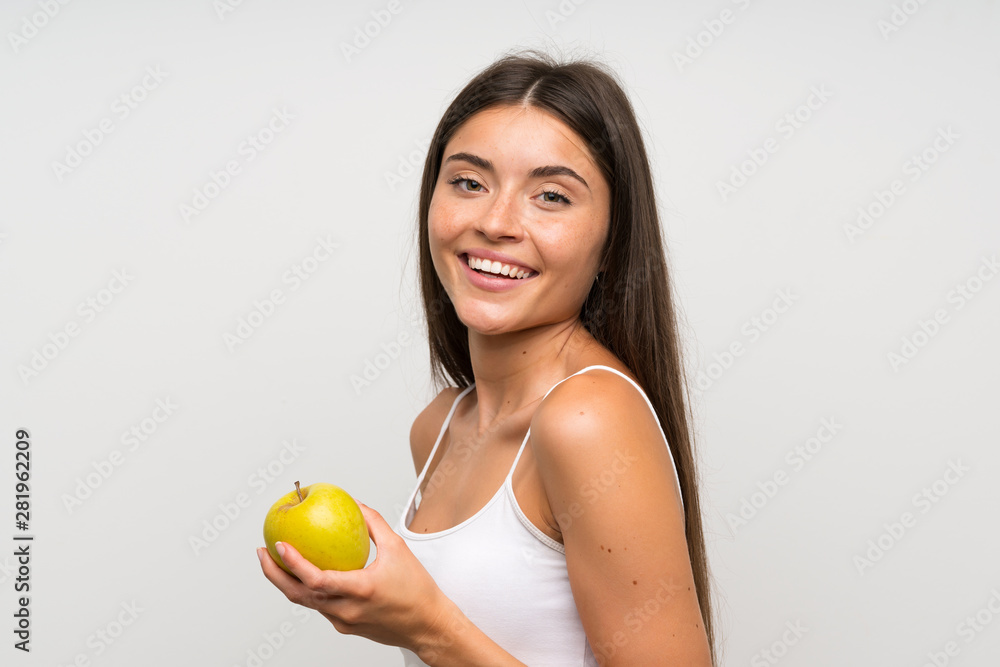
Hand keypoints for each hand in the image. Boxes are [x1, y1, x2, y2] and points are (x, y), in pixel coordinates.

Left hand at [256, 502, 449, 653]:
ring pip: (307, 602)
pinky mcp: (344, 626)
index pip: (317, 579)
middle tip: (263, 552)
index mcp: (360, 590)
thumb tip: (355, 504)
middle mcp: (347, 610)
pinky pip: (320, 606)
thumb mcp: (397, 548)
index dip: (294, 563)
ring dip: (288, 582)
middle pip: (299, 595)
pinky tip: (306, 573)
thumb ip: (373, 523)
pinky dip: (308, 589)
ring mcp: (343, 621)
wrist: (427, 625)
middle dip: (274, 574)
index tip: (279, 545)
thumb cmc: (417, 589)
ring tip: (277, 560)